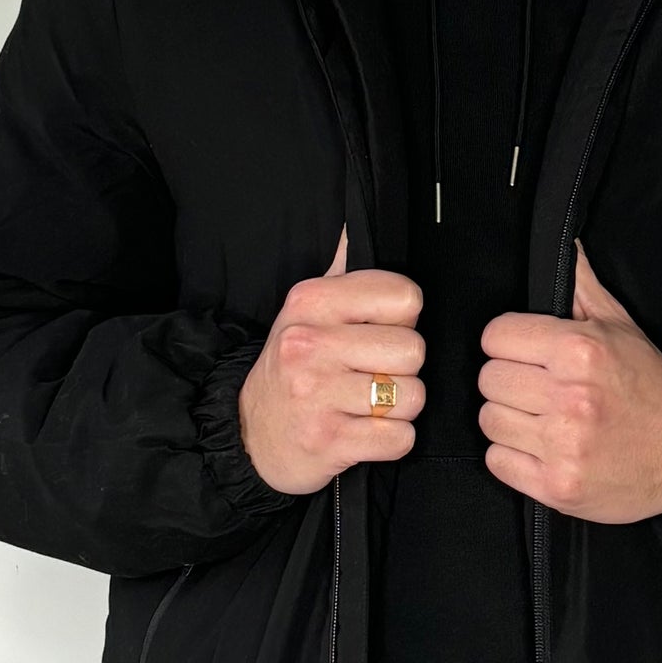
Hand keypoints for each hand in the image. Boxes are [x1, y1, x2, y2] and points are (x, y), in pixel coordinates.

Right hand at [238, 225, 425, 493]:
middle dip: (403, 370)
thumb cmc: (293, 370)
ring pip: (412, 396)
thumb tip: (354, 220)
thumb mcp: (306, 313)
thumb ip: (341, 271)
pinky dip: (392, 442)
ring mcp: (316, 394)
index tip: (376, 335)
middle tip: (371, 376)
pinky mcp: (327, 440)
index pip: (405, 297)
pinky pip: (400, 439)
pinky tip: (365, 433)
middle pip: (414, 349)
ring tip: (366, 406)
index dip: (402, 321)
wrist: (247, 437)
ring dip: (399, 410)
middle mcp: (309, 343)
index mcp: (311, 302)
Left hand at [477, 242, 661, 520]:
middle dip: (508, 381)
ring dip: (508, 419)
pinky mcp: (558, 486)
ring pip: (488, 420)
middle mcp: (570, 397)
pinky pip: (498, 461)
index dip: (508, 343)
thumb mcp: (623, 328)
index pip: (495, 336)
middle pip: (488, 379)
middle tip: (536, 389)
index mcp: (581, 350)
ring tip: (540, 419)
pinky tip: (541, 448)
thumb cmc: (656, 390)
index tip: (525, 353)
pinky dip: (512, 456)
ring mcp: (563, 445)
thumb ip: (583, 287)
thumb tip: (565, 245)